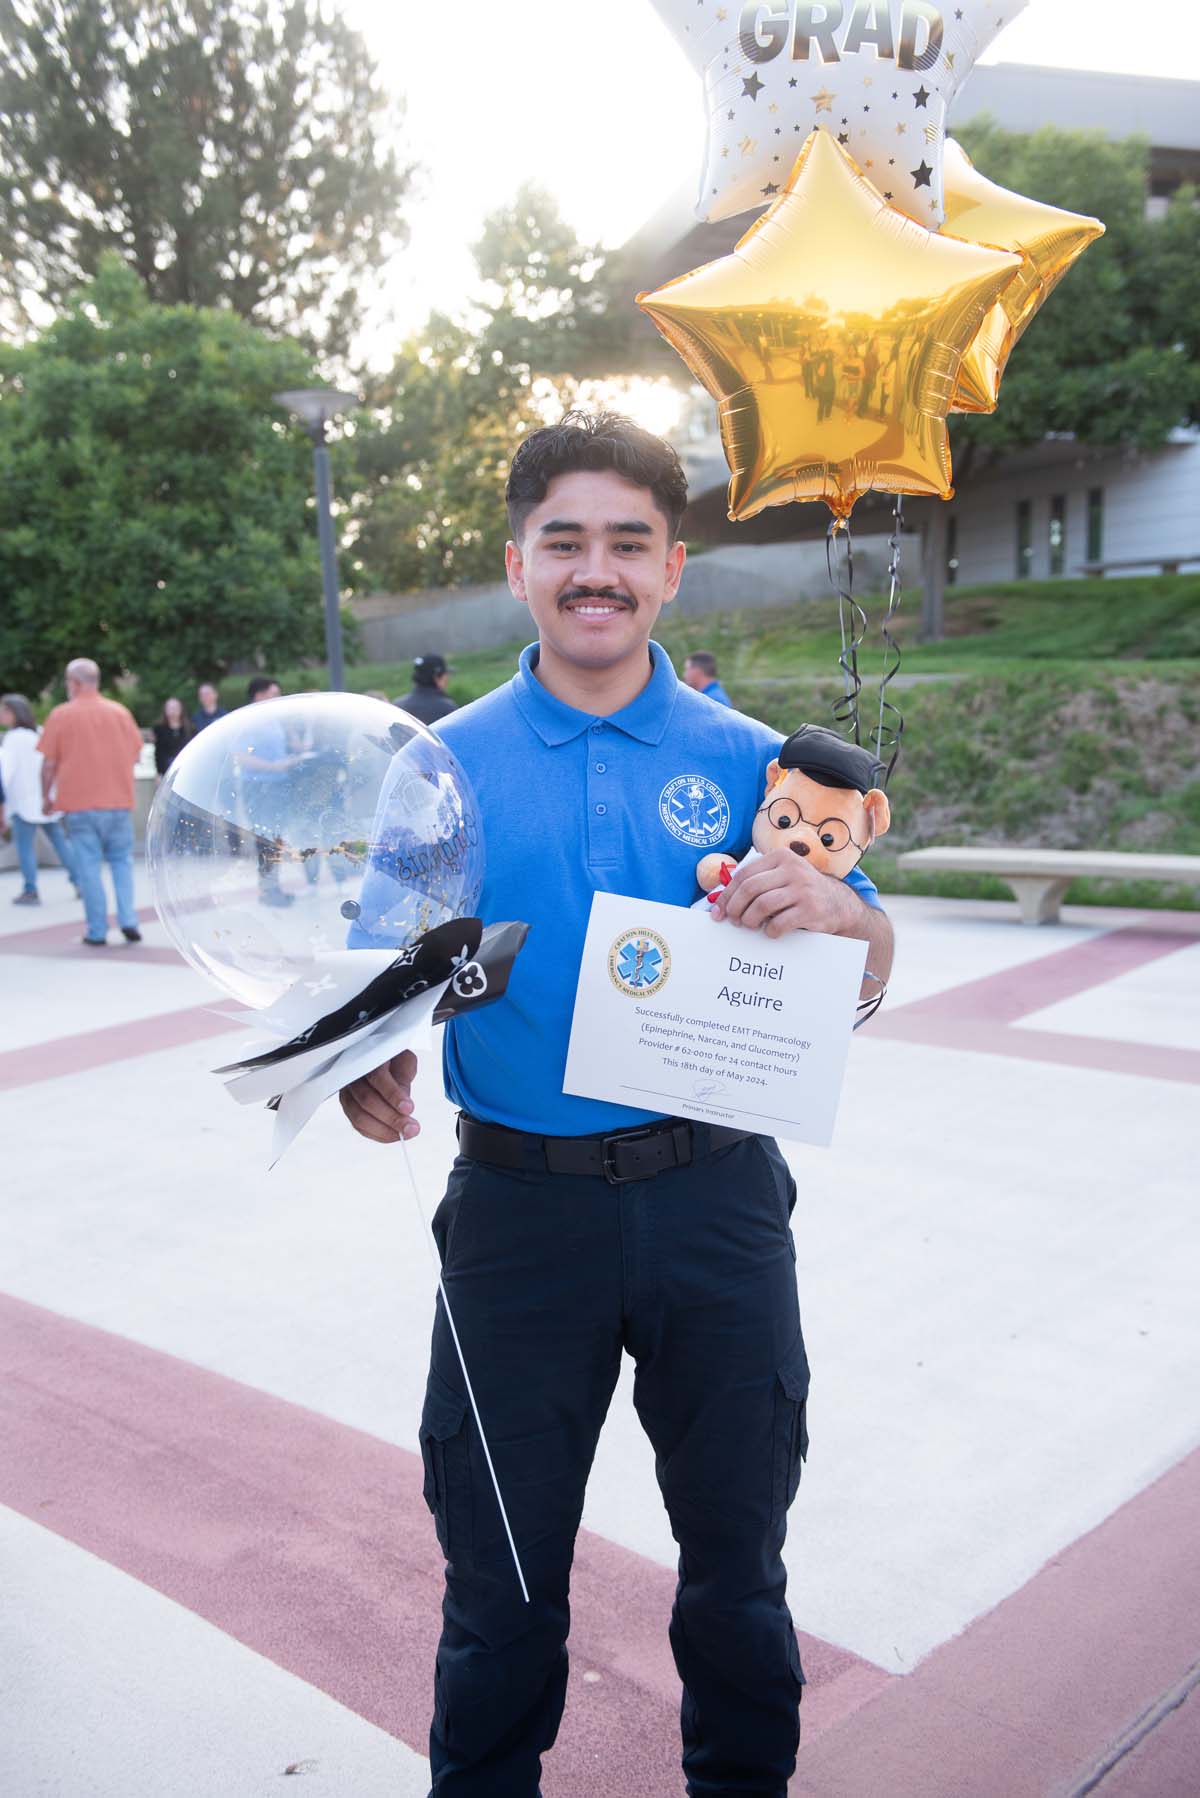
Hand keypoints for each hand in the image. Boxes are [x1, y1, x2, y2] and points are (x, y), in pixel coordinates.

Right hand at [339, 1048, 419, 1143]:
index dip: (393, 1095)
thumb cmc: (392, 1059)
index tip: (409, 1108)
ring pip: (359, 1117)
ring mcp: (347, 1093)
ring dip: (384, 1130)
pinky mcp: (348, 1107)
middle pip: (367, 1101)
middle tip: (412, 1128)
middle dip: (392, 1118)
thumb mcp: (404, 1061)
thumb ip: (404, 1078)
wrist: (377, 1060)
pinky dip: (376, 1134)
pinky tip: (393, 1135)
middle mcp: (352, 1076)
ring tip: (405, 1134)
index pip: (377, 1077)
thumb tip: (403, 1107)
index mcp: (367, 1058)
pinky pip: (358, 1126)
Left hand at [707, 847, 853, 938]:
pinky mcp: (811, 909)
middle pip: (750, 889)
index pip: (743, 874)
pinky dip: (769, 931)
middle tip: (733, 921)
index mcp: (780, 857)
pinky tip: (771, 931)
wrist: (837, 904)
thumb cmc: (799, 891)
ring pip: (762, 905)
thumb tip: (719, 901)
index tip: (718, 911)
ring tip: (750, 925)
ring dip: (750, 920)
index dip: (727, 895)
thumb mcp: (781, 876)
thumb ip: (756, 881)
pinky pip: (779, 923)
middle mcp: (793, 869)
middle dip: (735, 908)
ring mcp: (803, 889)